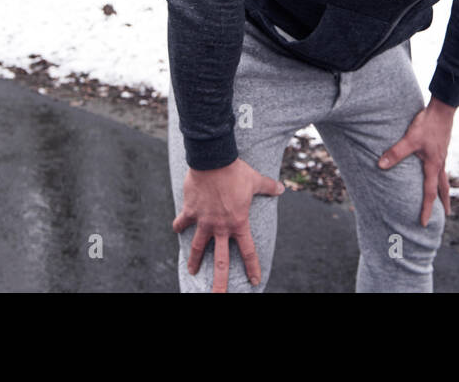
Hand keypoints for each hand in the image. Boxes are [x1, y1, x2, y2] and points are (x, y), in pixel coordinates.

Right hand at [171, 158, 285, 291]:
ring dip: (194, 261)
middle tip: (218, 297)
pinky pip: (182, 222)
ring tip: (192, 272)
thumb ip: (268, 187)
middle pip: (221, 262)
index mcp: (238, 223)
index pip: (248, 251)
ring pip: (198, 248)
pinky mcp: (190, 211)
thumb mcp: (255, 180)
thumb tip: (282, 188)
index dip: (252, 267)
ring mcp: (204, 221)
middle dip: (219, 283)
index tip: (254, 281)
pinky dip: (179, 226)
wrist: (212, 160)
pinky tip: (177, 230)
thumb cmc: (236, 171)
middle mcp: (221, 227)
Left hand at [377, 96, 456, 226]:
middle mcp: (440, 163)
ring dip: (443, 189)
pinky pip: (441, 166)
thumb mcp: (410, 139)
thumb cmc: (427, 124)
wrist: (442, 109)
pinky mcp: (441, 147)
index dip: (427, 209)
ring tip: (443, 196)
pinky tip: (434, 169)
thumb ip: (395, 152)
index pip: (430, 193)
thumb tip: (381, 165)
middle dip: (443, 202)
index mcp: (433, 165)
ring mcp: (442, 155)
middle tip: (446, 215)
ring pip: (444, 177)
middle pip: (444, 188)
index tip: (424, 223)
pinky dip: (440, 174)